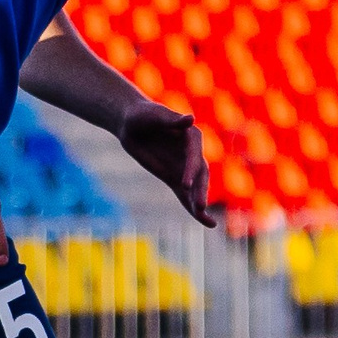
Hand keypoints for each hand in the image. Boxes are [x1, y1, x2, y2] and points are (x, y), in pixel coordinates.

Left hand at [119, 99, 214, 226]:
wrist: (131, 123)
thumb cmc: (143, 115)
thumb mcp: (154, 116)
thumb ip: (172, 121)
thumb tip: (190, 119)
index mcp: (191, 135)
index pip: (194, 155)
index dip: (191, 169)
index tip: (184, 184)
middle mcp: (192, 153)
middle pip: (200, 174)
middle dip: (200, 191)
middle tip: (200, 206)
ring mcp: (184, 168)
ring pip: (196, 188)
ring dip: (199, 203)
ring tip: (206, 220)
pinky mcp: (175, 179)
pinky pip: (186, 196)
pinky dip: (194, 209)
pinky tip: (206, 222)